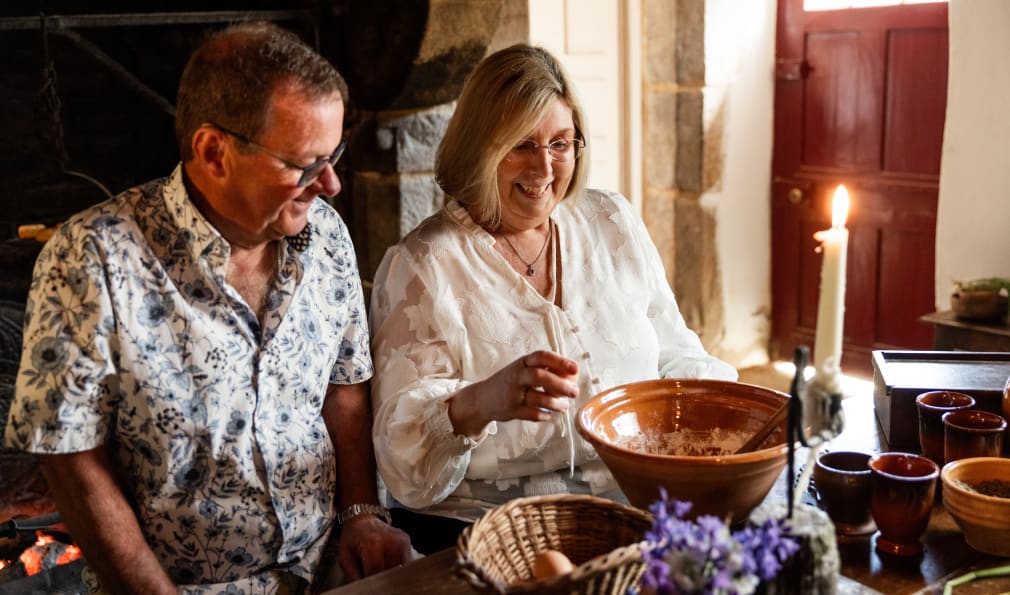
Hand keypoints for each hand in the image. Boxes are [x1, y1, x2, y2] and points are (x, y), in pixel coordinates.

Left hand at [337, 514, 411, 580]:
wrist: (362, 519)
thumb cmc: (353, 537)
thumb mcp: (345, 556)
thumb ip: (352, 574)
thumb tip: (361, 588)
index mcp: (372, 543)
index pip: (377, 571)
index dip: (372, 582)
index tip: (368, 585)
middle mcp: (390, 540)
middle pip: (390, 571)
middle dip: (382, 578)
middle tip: (373, 578)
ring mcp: (400, 540)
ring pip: (400, 568)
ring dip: (391, 573)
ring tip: (380, 569)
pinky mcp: (406, 541)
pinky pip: (405, 562)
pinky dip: (397, 567)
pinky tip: (388, 564)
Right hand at [449, 350, 579, 436]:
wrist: (483, 398)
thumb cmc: (510, 383)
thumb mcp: (522, 370)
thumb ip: (544, 370)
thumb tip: (573, 376)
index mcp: (522, 363)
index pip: (542, 356)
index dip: (560, 361)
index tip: (575, 368)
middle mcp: (516, 376)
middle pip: (540, 376)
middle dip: (560, 384)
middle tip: (575, 392)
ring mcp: (512, 394)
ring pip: (538, 398)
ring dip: (555, 404)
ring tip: (564, 406)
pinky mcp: (511, 410)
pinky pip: (533, 414)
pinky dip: (544, 415)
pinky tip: (549, 414)